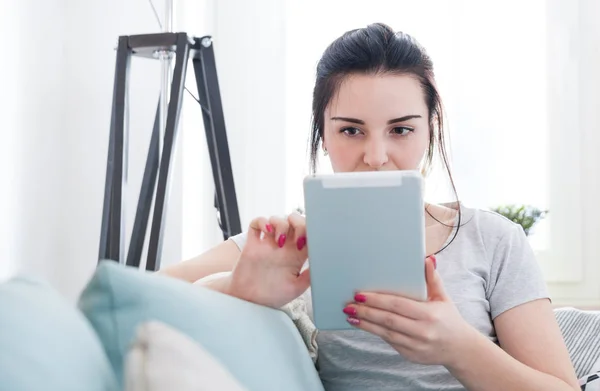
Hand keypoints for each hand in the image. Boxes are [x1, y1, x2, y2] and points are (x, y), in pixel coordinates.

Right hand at [229, 212, 309, 307]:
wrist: (249, 303)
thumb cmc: (272, 297)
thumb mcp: (295, 289)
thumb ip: (308, 277)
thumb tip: (321, 264)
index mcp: (296, 256)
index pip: (307, 234)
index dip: (311, 232)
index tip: (309, 242)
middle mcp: (283, 247)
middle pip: (294, 222)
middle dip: (298, 223)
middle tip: (297, 239)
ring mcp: (268, 244)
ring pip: (276, 219)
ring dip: (280, 223)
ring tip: (279, 240)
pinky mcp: (253, 244)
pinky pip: (256, 224)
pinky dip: (262, 222)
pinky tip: (266, 231)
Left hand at [343, 256, 475, 366]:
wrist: (460, 349)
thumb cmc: (449, 319)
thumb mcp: (443, 297)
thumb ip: (433, 279)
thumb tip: (428, 259)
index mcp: (429, 314)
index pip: (398, 305)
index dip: (377, 300)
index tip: (360, 294)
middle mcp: (422, 331)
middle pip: (388, 320)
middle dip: (366, 311)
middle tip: (348, 304)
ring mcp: (415, 345)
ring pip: (385, 333)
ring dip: (365, 324)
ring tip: (350, 315)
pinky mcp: (410, 355)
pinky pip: (389, 341)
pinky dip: (374, 332)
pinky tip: (363, 324)